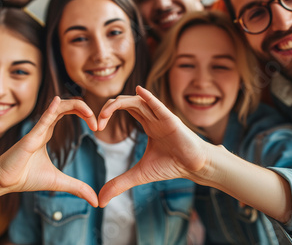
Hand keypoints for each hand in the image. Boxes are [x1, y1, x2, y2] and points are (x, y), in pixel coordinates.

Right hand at [0, 97, 98, 206]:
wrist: (2, 182)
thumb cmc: (25, 177)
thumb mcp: (58, 182)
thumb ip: (77, 188)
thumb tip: (96, 201)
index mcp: (48, 131)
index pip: (69, 112)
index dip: (85, 115)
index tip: (98, 128)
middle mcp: (44, 127)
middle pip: (67, 106)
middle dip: (85, 109)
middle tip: (98, 124)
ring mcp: (37, 130)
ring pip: (57, 108)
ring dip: (76, 107)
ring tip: (90, 114)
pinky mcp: (30, 137)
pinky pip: (42, 120)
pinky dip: (51, 109)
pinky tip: (57, 102)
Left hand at [97, 86, 209, 206]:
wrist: (195, 167)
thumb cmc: (171, 165)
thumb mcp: (139, 175)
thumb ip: (120, 184)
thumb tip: (100, 201)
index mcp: (146, 122)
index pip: (123, 108)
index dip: (107, 113)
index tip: (97, 129)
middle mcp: (152, 116)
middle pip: (126, 101)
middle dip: (108, 107)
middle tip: (97, 123)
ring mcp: (161, 116)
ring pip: (138, 100)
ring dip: (118, 104)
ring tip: (105, 114)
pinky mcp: (171, 120)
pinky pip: (158, 105)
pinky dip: (148, 97)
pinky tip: (139, 91)